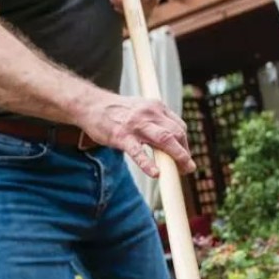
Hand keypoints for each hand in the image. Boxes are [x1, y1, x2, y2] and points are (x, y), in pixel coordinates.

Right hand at [80, 94, 194, 177]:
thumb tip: (172, 141)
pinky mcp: (122, 137)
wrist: (90, 105)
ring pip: (164, 139)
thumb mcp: (141, 109)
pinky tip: (156, 174)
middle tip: (187, 168)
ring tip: (182, 171)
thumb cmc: (117, 111)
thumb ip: (156, 122)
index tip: (185, 157)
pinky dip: (148, 164)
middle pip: (177, 133)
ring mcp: (136, 125)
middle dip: (185, 153)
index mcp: (156, 107)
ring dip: (178, 156)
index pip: (179, 127)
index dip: (185, 144)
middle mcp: (149, 114)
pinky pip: (138, 152)